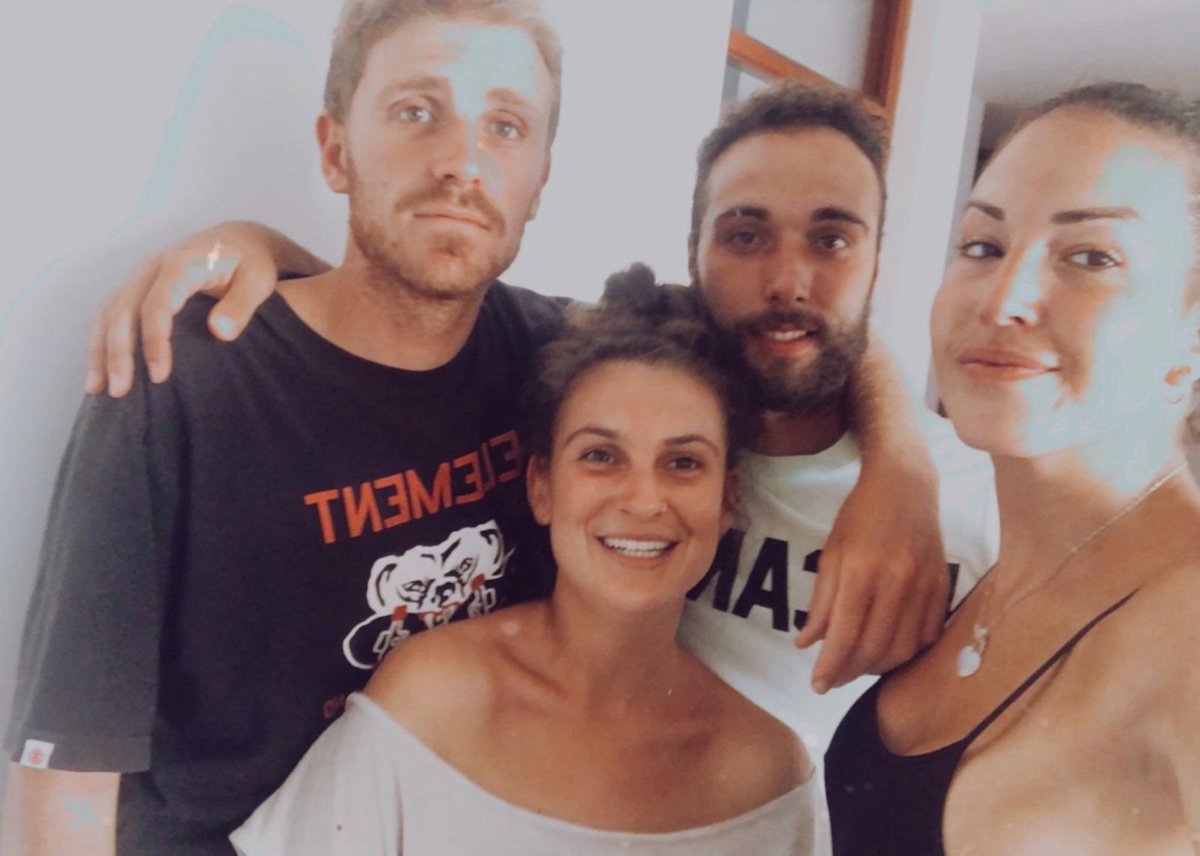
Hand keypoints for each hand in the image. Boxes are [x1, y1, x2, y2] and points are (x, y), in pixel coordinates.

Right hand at [85, 221, 314, 396]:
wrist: (238, 240)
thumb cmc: (252, 263)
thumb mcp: (258, 280)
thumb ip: (241, 305)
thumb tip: (220, 332)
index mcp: (182, 263)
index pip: (158, 304)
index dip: (154, 340)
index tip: (159, 375)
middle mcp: (152, 267)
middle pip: (124, 310)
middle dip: (119, 352)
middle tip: (120, 392)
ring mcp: (140, 276)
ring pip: (109, 312)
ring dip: (101, 351)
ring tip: (99, 390)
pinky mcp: (136, 286)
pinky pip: (110, 313)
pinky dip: (101, 341)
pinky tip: (99, 372)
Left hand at [794, 461, 946, 692]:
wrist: (905, 486)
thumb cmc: (859, 517)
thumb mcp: (831, 554)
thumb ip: (821, 603)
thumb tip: (806, 645)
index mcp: (860, 572)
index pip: (844, 635)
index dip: (829, 667)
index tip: (817, 685)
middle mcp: (896, 582)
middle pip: (873, 648)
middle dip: (850, 672)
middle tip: (834, 679)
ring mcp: (924, 586)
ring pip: (903, 648)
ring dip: (878, 666)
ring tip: (858, 666)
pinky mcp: (943, 586)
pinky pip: (928, 635)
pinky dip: (907, 651)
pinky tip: (888, 649)